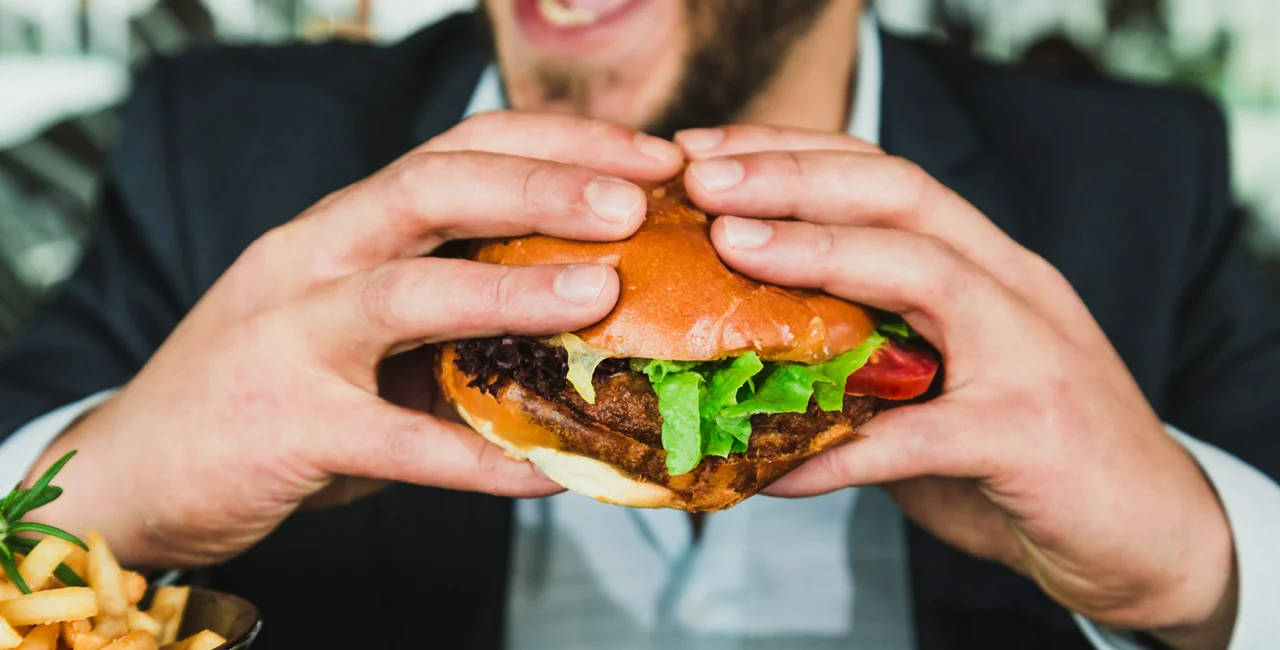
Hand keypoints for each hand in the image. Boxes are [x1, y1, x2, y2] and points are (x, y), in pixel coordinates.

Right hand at [27, 111, 682, 568]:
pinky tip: (549, 472)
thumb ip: (443, 310)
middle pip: (430, 187)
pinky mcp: (284, 427)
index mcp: (342, 226)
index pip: (456, 150)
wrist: (134, 467)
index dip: (556, 145)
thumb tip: (580, 316)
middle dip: (541, 184)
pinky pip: (396, 443)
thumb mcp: (352, 324)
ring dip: (510, 289)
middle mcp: (312, 258)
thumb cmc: (267, 387)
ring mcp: (289, 339)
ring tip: (600, 293)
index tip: (645, 159)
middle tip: (636, 200)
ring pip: (404, 293)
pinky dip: (477, 458)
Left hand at [675, 126, 1237, 649]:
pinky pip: (916, 436)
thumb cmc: (1031, 456)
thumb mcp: (944, 387)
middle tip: (702, 180)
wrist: (1152, 536)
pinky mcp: (1032, 435)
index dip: (795, 153)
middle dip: (795, 175)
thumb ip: (867, 362)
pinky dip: (837, 449)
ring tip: (731, 248)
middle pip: (902, 193)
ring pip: (924, 270)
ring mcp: (1031, 353)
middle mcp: (1013, 288)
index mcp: (987, 266)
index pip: (887, 176)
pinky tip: (772, 469)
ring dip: (818, 251)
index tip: (708, 156)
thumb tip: (748, 357)